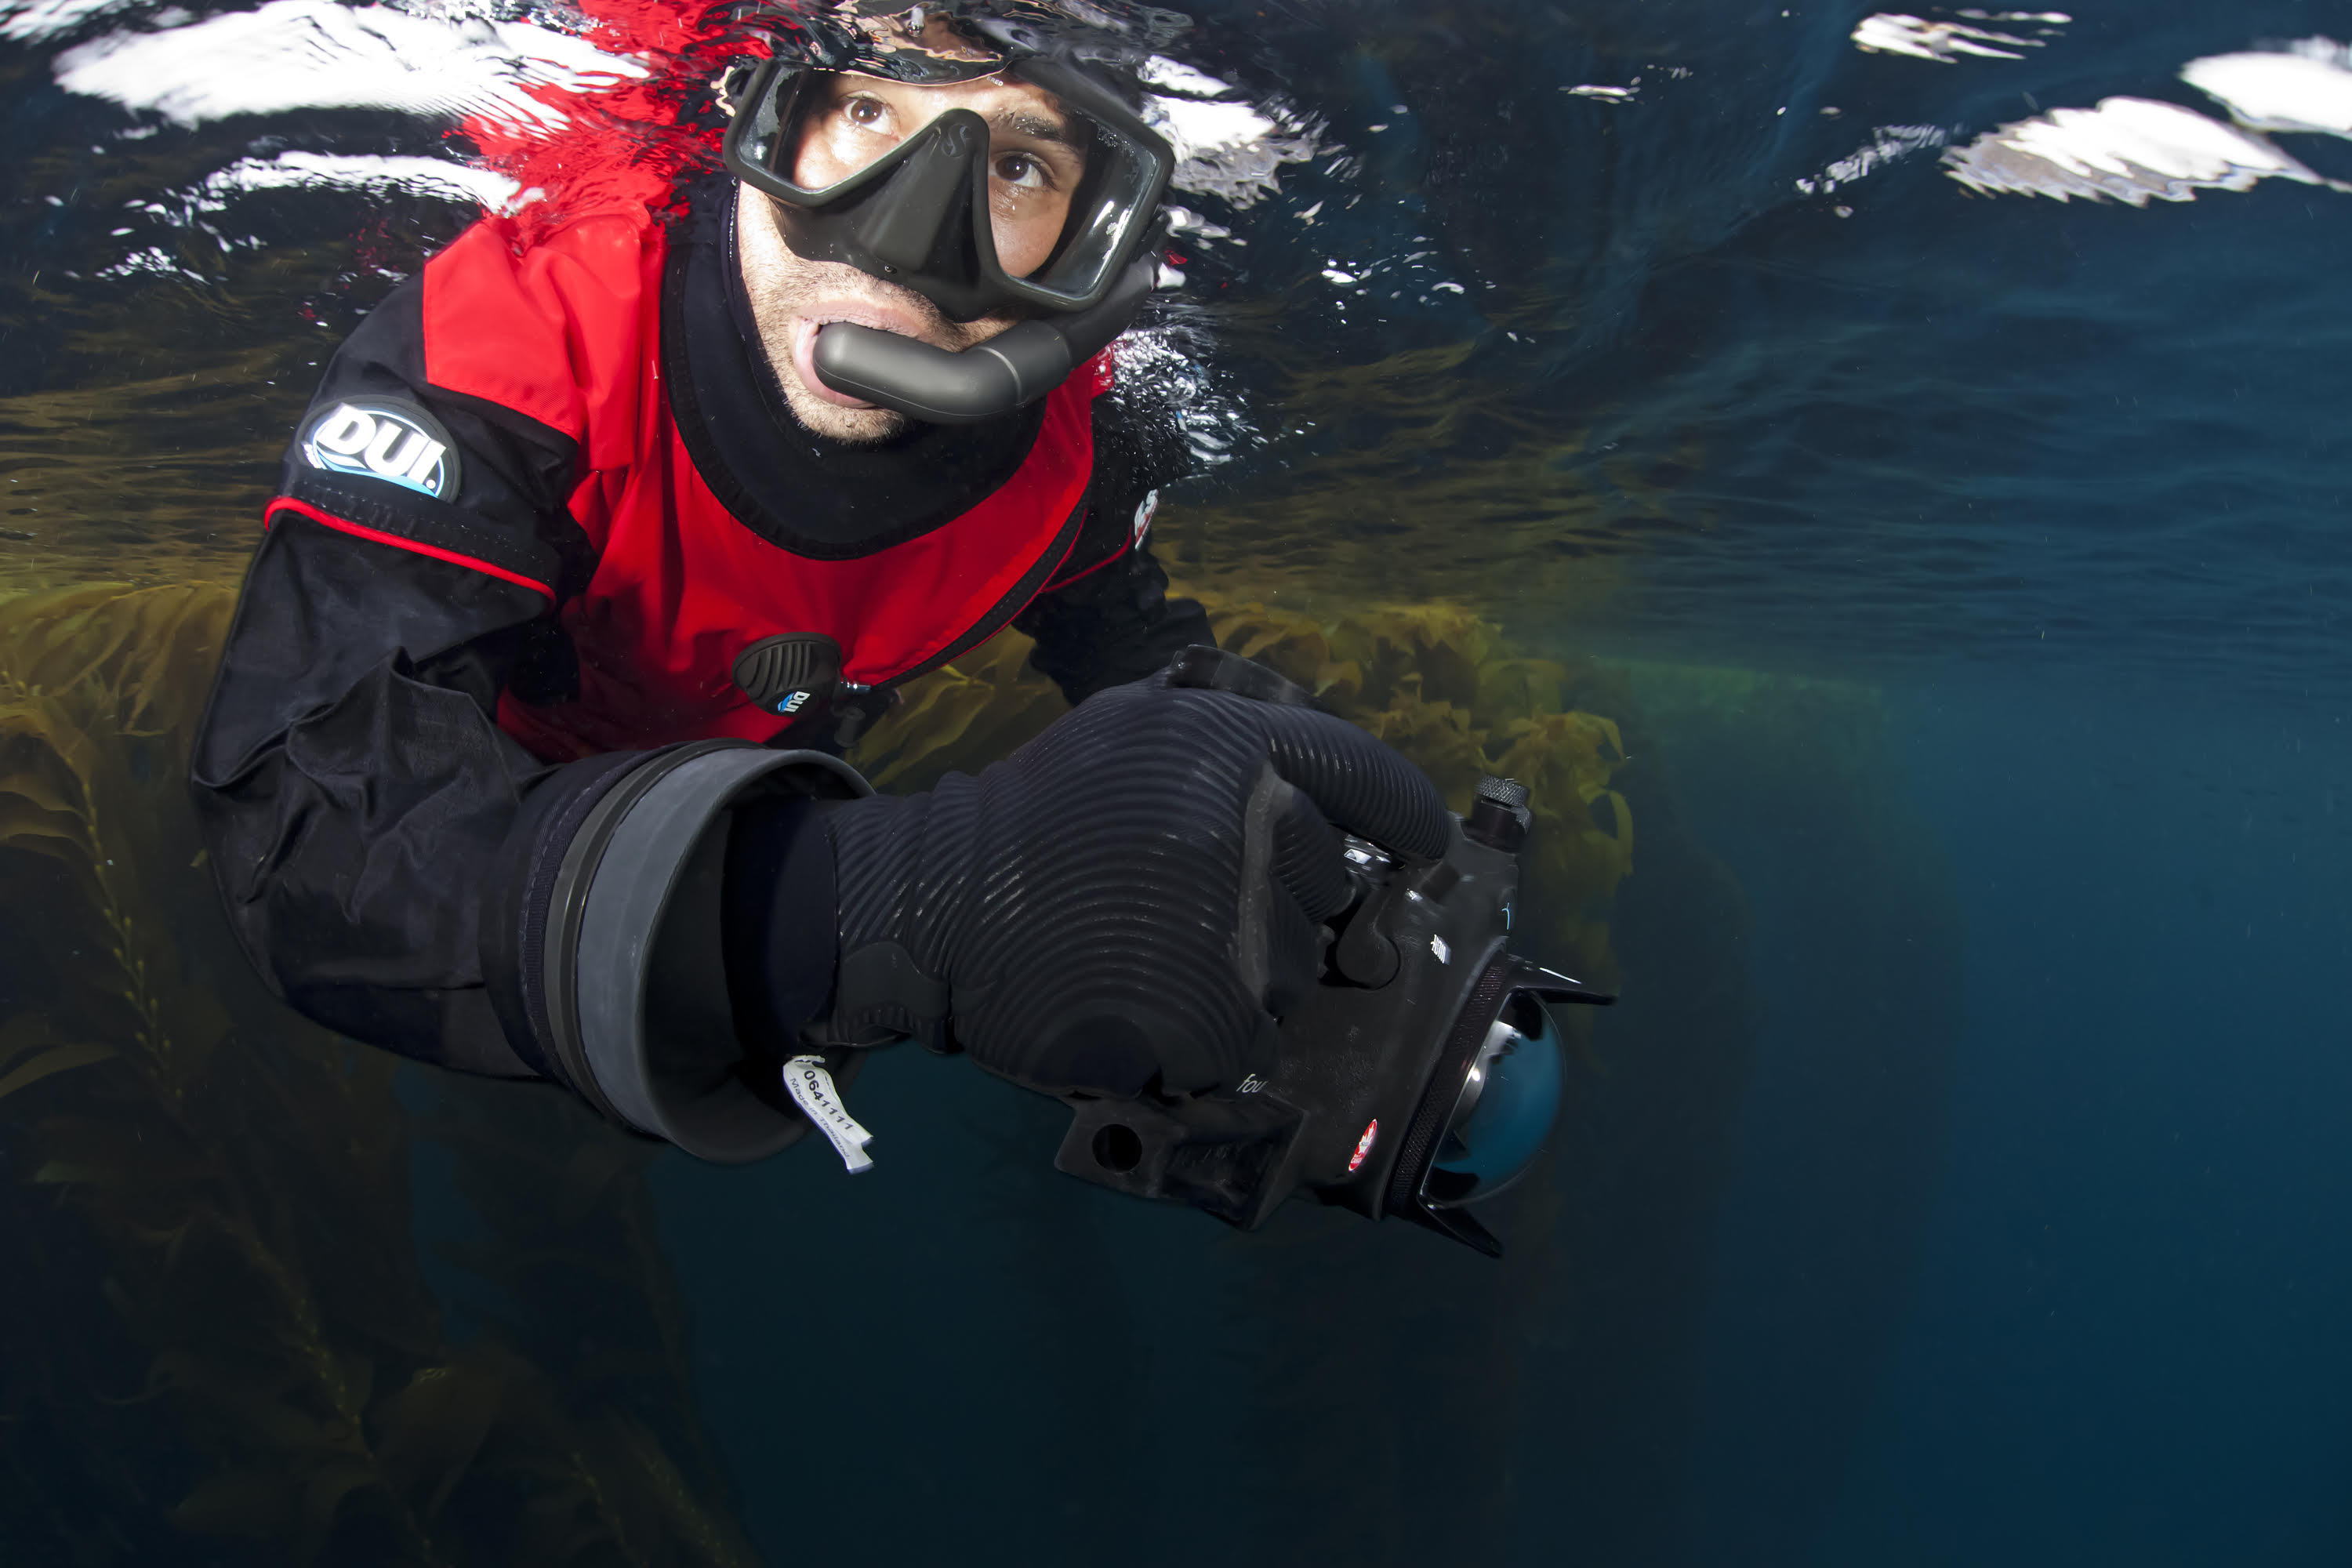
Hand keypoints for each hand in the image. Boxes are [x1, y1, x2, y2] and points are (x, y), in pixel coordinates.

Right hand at [816, 656, 1449, 1094]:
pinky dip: (1207, 1035)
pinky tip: (1142, 1002)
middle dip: (1280, 903)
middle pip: (1328, 887)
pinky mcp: (1210, 1017)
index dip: (1403, 811)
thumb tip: (1327, 798)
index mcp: (1230, 744)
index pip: (1366, 777)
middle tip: (1190, 906)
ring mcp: (1232, 926)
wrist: (934, 906)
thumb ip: (1231, 748)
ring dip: (1243, 974)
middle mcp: (1247, 826)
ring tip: (1151, 953)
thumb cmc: (1034, 818)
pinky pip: (1248, 1038)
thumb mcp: (1131, 732)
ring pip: (1294, 970)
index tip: (1420, 840)